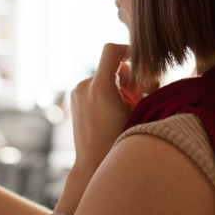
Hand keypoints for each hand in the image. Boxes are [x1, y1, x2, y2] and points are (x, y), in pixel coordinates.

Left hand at [68, 43, 148, 177]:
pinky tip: (111, 113)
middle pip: (111, 66)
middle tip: (136, 97)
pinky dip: (106, 93)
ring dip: (117, 86)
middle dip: (126, 77)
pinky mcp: (74, 100)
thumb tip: (137, 67)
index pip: (112, 50)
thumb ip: (140, 86)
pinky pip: (95, 87)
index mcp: (100, 87)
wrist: (93, 165)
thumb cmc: (120, 140)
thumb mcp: (138, 112)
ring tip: (123, 109)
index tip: (139, 59)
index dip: (127, 49)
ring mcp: (76, 93)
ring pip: (104, 77)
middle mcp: (84, 86)